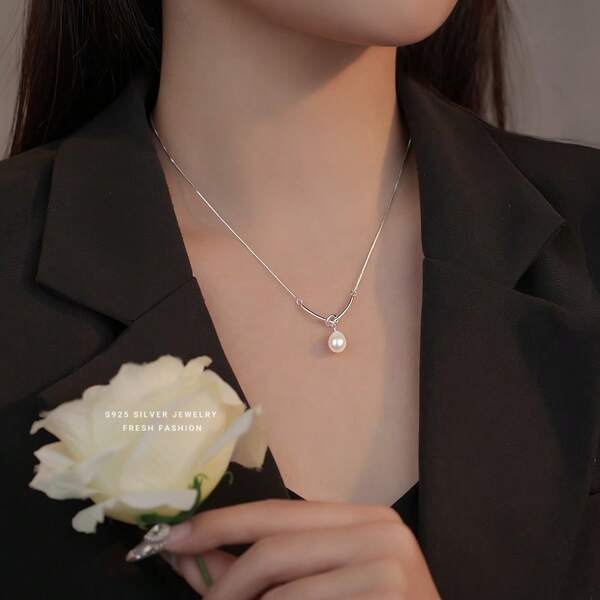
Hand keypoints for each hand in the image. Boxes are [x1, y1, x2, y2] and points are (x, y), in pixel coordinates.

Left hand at [161, 498, 441, 598]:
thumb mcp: (322, 583)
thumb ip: (263, 570)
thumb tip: (193, 556)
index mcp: (365, 518)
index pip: (278, 512)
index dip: (221, 523)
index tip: (173, 537)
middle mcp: (379, 531)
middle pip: (274, 546)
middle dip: (224, 578)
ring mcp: (387, 565)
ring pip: (281, 588)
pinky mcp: (386, 596)